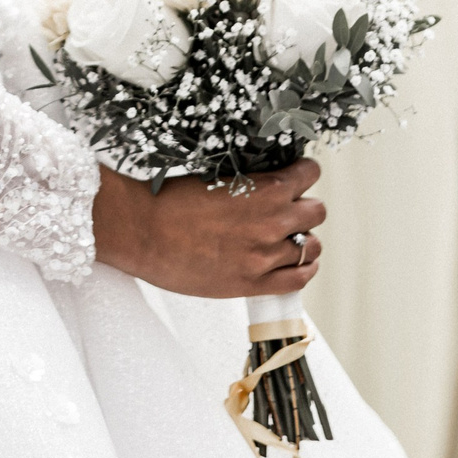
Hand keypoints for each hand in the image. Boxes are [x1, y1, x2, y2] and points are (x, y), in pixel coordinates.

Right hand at [91, 161, 324, 296]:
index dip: (303, 174)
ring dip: (304, 239)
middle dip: (304, 207)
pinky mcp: (253, 283)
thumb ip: (248, 185)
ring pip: (312, 247)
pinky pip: (298, 280)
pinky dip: (303, 270)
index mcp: (263, 190)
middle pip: (317, 212)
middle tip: (288, 209)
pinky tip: (296, 264)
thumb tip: (264, 185)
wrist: (140, 232)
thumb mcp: (214, 178)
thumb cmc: (166, 202)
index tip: (297, 177)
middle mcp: (272, 223)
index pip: (309, 175)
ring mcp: (265, 256)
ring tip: (289, 239)